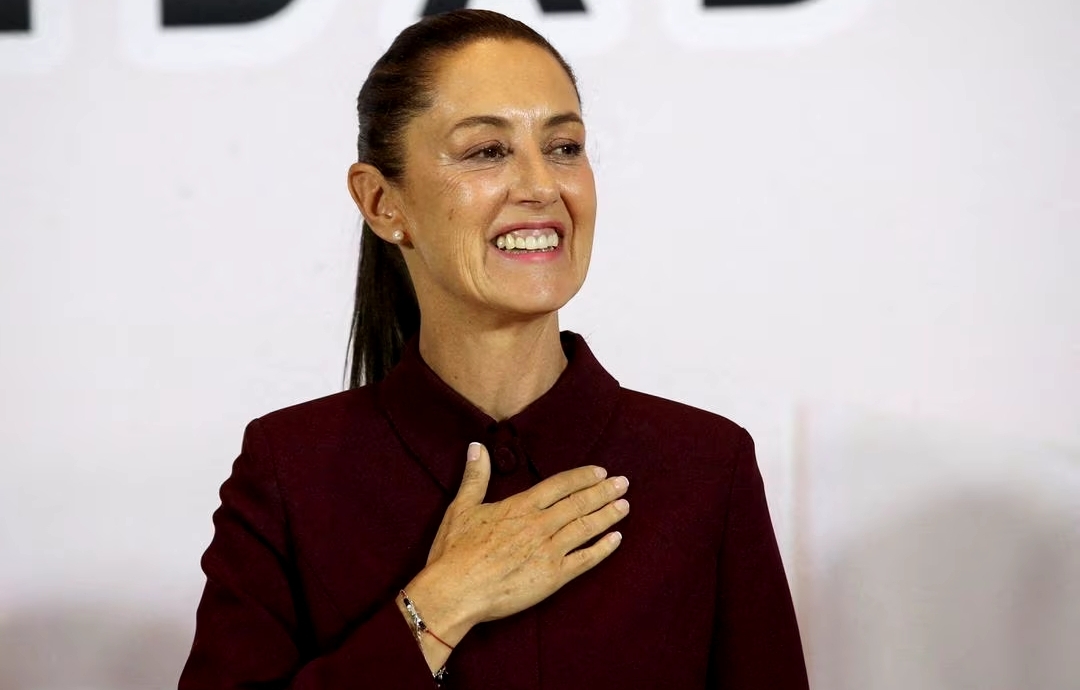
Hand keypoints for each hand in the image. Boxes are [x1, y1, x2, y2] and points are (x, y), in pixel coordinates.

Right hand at [403, 442, 628, 649]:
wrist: (456, 591)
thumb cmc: (455, 551)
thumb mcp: (462, 507)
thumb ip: (475, 476)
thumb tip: (476, 447)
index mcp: (521, 506)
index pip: (560, 485)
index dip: (582, 477)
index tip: (600, 472)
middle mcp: (540, 525)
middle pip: (579, 503)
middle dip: (603, 492)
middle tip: (623, 483)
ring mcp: (549, 551)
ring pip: (586, 527)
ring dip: (607, 515)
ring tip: (624, 505)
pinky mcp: (553, 577)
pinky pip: (585, 560)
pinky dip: (602, 548)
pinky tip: (616, 539)